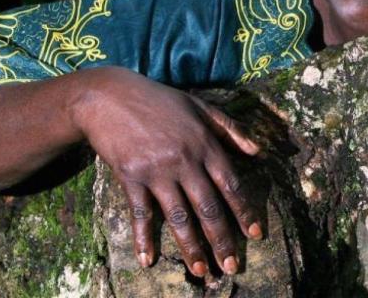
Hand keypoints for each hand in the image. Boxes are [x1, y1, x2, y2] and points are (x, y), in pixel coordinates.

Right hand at [71, 67, 261, 276]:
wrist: (109, 96)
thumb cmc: (159, 100)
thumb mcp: (200, 106)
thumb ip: (231, 128)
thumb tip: (258, 151)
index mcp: (205, 143)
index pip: (231, 184)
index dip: (245, 212)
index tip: (255, 235)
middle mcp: (185, 160)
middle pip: (208, 207)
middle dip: (222, 240)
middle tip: (231, 267)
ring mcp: (157, 170)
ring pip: (179, 217)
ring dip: (191, 247)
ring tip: (201, 272)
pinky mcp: (131, 177)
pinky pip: (141, 213)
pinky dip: (144, 238)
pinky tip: (148, 260)